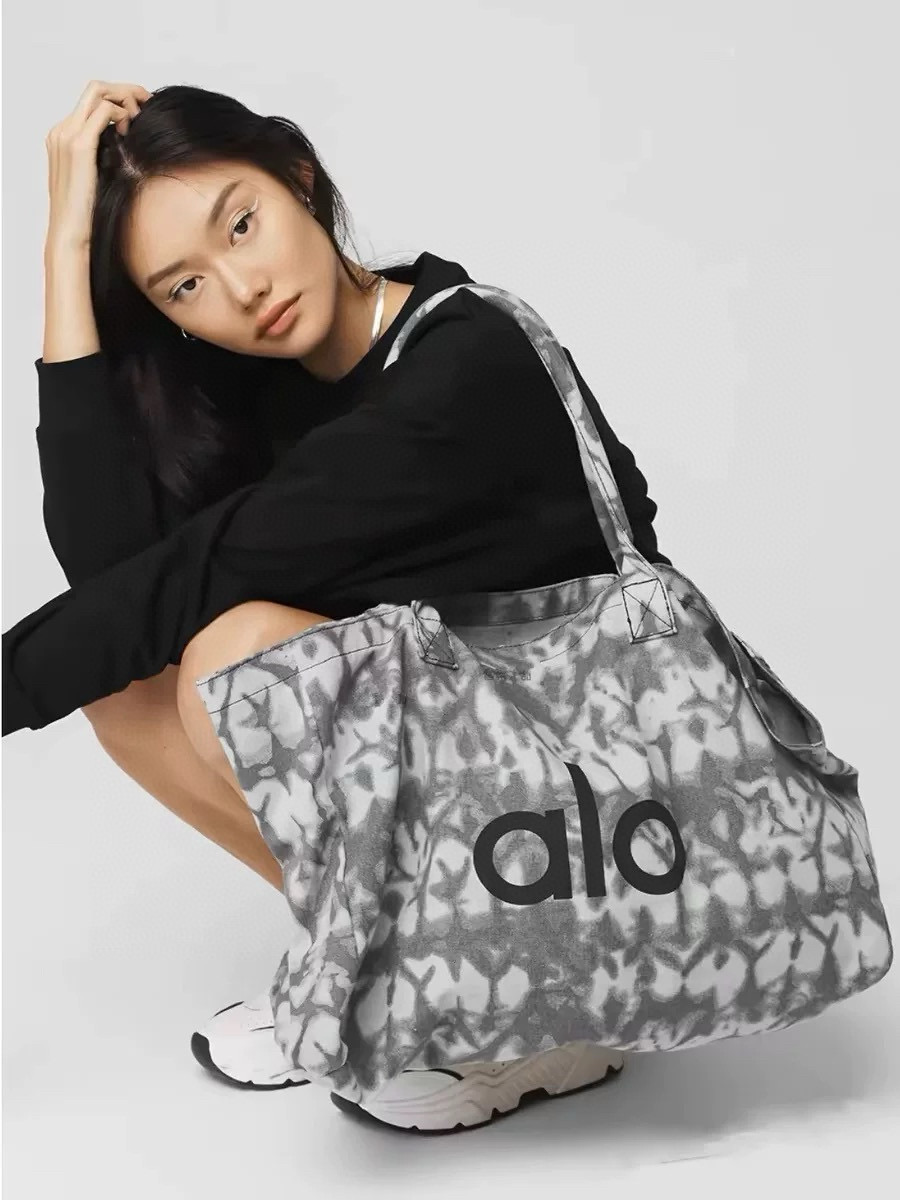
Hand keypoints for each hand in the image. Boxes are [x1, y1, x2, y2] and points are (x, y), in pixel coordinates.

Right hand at [44, 79, 151, 251]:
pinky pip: (104, 112)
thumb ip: (106, 156)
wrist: (70, 232)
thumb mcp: (97, 177)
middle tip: (149, 103)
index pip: (91, 100)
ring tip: (143, 118)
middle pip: (95, 89)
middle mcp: (61, 130)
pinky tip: (133, 132)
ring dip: (126, 99)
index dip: (119, 98)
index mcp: (63, 136)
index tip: (142, 109)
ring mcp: (67, 135)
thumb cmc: (87, 212)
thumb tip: (131, 146)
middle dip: (126, 90)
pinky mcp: (78, 145)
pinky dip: (123, 114)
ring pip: (99, 93)